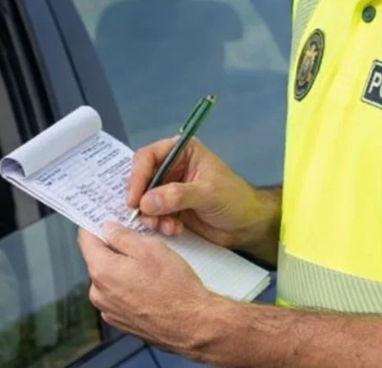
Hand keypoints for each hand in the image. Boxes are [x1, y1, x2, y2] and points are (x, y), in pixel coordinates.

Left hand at [77, 222, 222, 355]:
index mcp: (101, 271)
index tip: (104, 221)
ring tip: (150, 271)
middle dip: (115, 250)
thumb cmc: (174, 289)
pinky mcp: (121, 322)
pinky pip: (119, 297)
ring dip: (123, 271)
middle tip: (139, 245)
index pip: (85, 239)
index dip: (95, 226)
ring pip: (110, 279)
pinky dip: (130, 289)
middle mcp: (99, 294)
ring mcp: (109, 310)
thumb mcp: (150, 248)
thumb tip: (108, 229)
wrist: (193, 325)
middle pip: (98, 260)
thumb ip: (122, 236)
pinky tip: (151, 288)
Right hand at [127, 136, 265, 249]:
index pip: (148, 157)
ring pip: (145, 200)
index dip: (137, 176)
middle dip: (142, 200)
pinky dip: (159, 223)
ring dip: (151, 215)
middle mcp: (172, 167)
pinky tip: (174, 230)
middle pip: (142, 179)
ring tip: (166, 227)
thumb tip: (145, 202)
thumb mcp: (208, 193)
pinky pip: (153, 214)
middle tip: (146, 218)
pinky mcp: (170, 208)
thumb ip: (177, 196)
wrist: (248, 227)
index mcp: (182, 152)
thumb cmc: (235, 200)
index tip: (134, 200)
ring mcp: (170, 188)